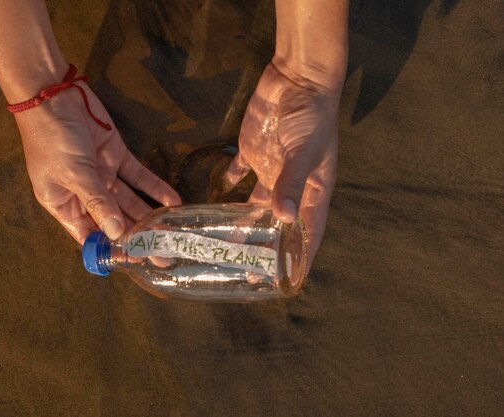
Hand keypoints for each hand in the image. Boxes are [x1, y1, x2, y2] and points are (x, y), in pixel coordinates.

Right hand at [14, 81, 180, 242]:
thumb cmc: (53, 140)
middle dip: (138, 237)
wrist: (53, 95)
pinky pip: (138, 177)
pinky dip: (154, 187)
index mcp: (63, 204)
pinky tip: (172, 201)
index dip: (112, 248)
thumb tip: (118, 233)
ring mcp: (102, 174)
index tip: (135, 260)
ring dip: (149, 215)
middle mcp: (84, 194)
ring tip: (172, 232)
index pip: (91, 234)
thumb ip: (98, 202)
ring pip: (129, 201)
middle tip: (163, 255)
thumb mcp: (74, 174)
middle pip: (114, 221)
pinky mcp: (116, 156)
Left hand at [225, 61, 339, 272]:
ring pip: (254, 205)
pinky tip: (209, 205)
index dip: (298, 257)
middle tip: (246, 272)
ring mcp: (271, 169)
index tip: (287, 282)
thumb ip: (291, 184)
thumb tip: (283, 220)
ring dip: (241, 224)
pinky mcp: (252, 152)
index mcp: (312, 190)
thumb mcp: (304, 152)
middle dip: (264, 248)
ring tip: (224, 246)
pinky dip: (226, 189)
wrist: (297, 77)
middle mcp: (291, 185)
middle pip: (277, 224)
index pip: (307, 232)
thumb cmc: (310, 117)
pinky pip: (237, 175)